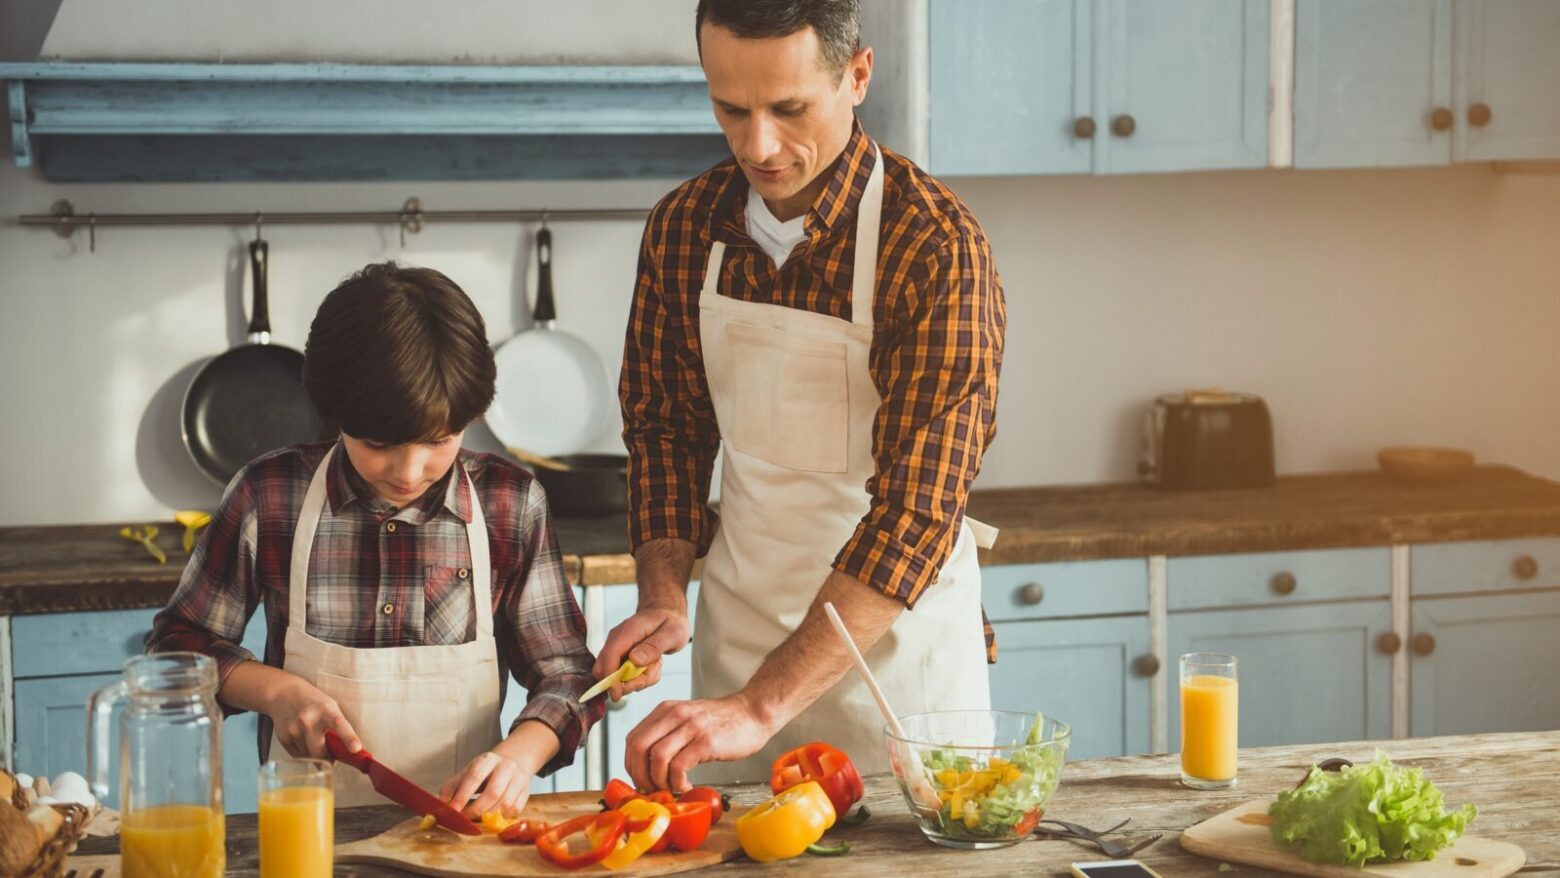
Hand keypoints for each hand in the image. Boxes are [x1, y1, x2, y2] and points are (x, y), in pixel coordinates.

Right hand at [270, 676, 360, 759]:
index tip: (356, 749)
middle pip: (319, 751)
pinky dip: (304, 754)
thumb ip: (338, 727)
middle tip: (332, 759)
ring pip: (308, 757)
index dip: (349, 738)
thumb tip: (350, 752)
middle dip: (327, 759)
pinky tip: (304, 741)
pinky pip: (298, 756)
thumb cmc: (313, 701)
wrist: (284, 693)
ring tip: (315, 742)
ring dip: (315, 757)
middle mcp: (308, 719)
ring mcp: (294, 729)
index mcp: (326, 710)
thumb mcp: (330, 707)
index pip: (339, 725)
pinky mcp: (283, 738)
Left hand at [441, 751, 531, 818]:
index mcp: (487, 760)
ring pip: (505, 804)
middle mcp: (506, 767)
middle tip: (465, 819)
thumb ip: (452, 787)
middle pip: (493, 792)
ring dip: (489, 815)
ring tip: (478, 818)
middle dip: (477, 810)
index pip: (475, 776)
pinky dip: (502, 817)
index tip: (454, 809)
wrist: (513, 761)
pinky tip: (494, 815)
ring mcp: (518, 779)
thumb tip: (440, 804)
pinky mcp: (526, 791)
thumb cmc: (486, 771)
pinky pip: (515, 810)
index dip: (464, 795)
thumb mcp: (467, 772)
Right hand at [593, 606, 689, 701]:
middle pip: (605, 670)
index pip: (609, 657)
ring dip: (638, 679)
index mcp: (628, 631)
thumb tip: (634, 660)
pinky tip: (651, 665)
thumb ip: (654, 647)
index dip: (610, 679)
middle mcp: (617, 639)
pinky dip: (639, 677)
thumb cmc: (671, 622)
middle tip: (649, 675)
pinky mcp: (620, 657)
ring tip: (656, 665)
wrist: (668, 614)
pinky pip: (624, 676)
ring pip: (616, 677)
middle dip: (626, 683)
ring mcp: (617, 648)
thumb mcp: (672, 633)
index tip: (618, 695)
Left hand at [624, 692, 777, 791]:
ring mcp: (690, 727)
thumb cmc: (722, 721)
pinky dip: (678, 783)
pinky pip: (679, 767)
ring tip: (671, 789)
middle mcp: (674, 715)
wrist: (753, 712)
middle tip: (651, 789)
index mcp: (666, 710)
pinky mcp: (706, 742)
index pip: (633, 739)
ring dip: (659, 781)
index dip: (631, 764)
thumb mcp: (688, 718)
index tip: (641, 780)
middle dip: (639, 775)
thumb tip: (648, 766)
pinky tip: (687, 786)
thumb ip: (668, 734)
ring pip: (657, 758)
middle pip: (639, 747)